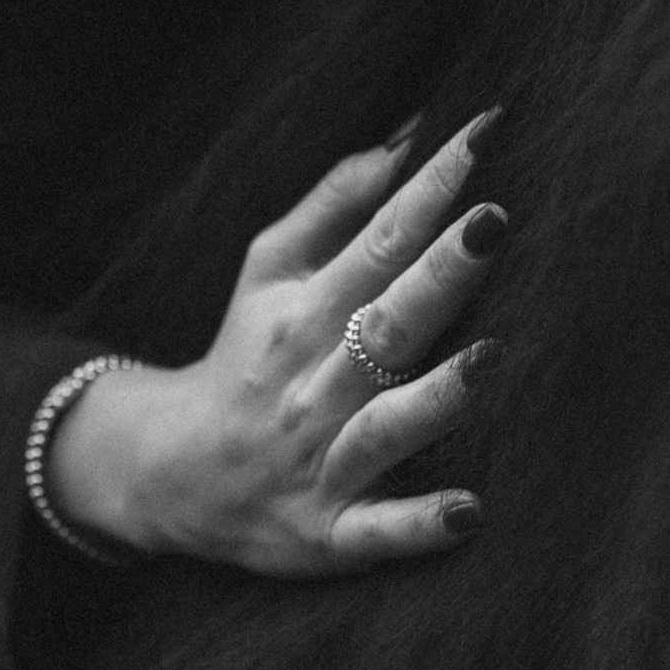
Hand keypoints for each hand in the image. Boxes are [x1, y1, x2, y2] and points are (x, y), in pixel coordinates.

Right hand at [45, 116, 503, 575]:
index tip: (483, 136)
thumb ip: (336, 205)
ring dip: (433, 399)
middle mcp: (313, 383)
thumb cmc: (249, 356)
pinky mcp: (328, 533)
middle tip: (493, 222)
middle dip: (437, 276)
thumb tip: (406, 137)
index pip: (375, 242)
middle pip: (384, 325)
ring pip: (381, 428)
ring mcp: (321, 461)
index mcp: (305, 312)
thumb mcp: (271, 270)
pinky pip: (374, 531)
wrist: (175, 475)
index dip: (428, 190)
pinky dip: (417, 525)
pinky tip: (469, 513)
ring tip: (487, 360)